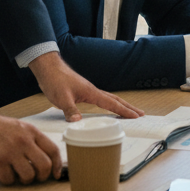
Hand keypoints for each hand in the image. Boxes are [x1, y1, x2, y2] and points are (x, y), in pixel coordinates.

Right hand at [0, 96, 62, 184]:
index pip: (53, 150)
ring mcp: (11, 152)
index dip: (58, 165)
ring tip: (18, 175)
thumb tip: (44, 158)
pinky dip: (8, 180)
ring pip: (28, 175)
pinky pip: (9, 179)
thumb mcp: (20, 127)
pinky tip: (4, 173)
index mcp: (31, 132)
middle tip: (36, 178)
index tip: (56, 174)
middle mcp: (24, 141)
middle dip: (43, 176)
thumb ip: (32, 140)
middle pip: (45, 165)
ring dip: (25, 180)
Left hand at [28, 52, 143, 120]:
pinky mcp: (83, 92)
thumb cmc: (55, 80)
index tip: (136, 116)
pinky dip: (109, 104)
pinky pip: (101, 99)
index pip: (112, 103)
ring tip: (129, 112)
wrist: (49, 69)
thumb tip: (78, 122)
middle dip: (128, 107)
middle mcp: (93, 91)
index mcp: (91, 92)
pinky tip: (107, 107)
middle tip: (140, 114)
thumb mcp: (61, 98)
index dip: (124, 110)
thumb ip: (70, 110)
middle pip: (115, 99)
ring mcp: (89, 91)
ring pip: (109, 98)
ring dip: (120, 105)